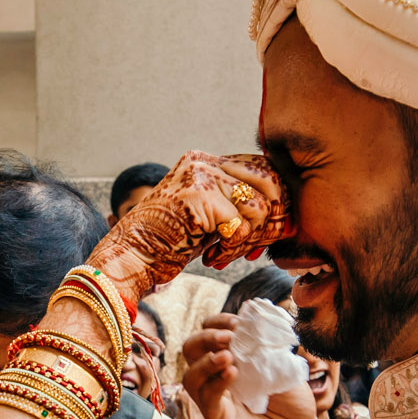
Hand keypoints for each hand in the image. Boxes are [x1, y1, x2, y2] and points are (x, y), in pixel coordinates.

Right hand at [88, 153, 290, 301]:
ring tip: (225, 253)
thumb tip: (286, 220)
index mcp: (207, 161)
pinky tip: (213, 256)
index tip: (271, 232)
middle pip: (270, 181)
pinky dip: (232, 249)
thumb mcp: (210, 218)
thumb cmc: (169, 244)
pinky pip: (241, 226)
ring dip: (249, 240)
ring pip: (259, 206)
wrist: (131, 257)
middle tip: (254, 247)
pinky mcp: (198, 197)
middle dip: (272, 220)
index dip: (277, 202)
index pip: (263, 169)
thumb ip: (240, 209)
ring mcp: (200, 176)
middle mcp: (204, 161)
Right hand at [181, 314, 323, 418]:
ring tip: (228, 356)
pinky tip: (232, 374)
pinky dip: (216, 384)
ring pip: (191, 378)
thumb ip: (264, 344)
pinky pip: (207, 401)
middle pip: (190, 351)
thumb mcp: (281, 364)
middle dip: (205, 338)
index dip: (218, 324)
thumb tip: (250, 314)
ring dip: (206, 361)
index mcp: (228, 361)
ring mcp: (214, 402)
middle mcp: (215, 379)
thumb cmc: (293, 401)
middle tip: (228, 338)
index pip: (208, 335)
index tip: (238, 322)